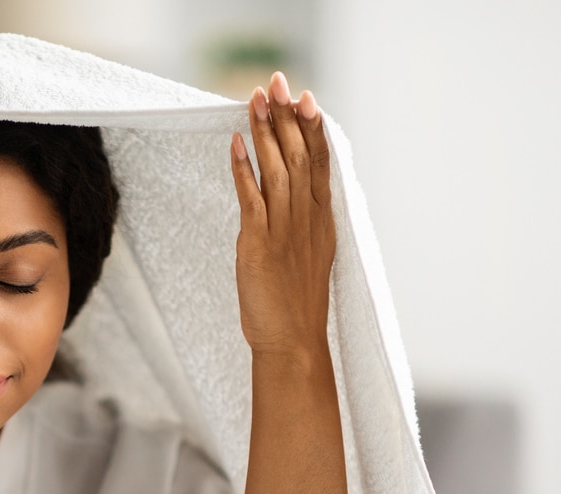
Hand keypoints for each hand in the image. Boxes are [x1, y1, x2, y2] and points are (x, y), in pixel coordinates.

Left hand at [229, 72, 334, 361]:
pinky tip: (237, 143)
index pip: (321, 163)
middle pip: (299, 156)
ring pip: (277, 170)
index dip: (313, 128)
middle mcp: (308, 220)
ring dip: (266, 132)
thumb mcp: (311, 257)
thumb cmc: (297, 305)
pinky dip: (243, 168)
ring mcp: (285, 230)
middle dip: (287, 117)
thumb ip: (306, 225)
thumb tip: (297, 202)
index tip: (306, 97)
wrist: (293, 343)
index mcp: (323, 221)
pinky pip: (252, 198)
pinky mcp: (260, 244)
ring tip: (256, 100)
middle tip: (276, 82)